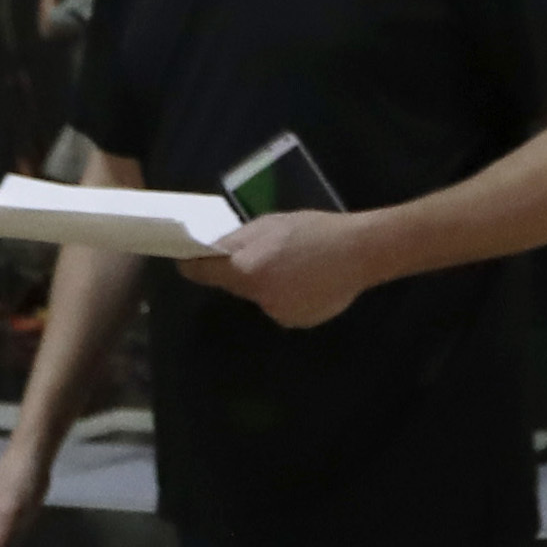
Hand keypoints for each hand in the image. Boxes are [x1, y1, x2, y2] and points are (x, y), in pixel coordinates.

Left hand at [178, 210, 373, 327]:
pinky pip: (281, 306)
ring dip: (267, 284)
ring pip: (260, 296)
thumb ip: (240, 239)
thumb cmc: (315, 231)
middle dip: (241, 272)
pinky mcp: (296, 322)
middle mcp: (258, 297)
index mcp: (248, 269)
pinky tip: (308, 281)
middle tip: (263, 254)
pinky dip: (287, 295)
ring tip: (294, 266)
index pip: (204, 273)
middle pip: (235, 285)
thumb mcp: (272, 224)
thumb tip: (216, 248)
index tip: (186, 261)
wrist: (360, 252)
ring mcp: (278, 313)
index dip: (193, 266)